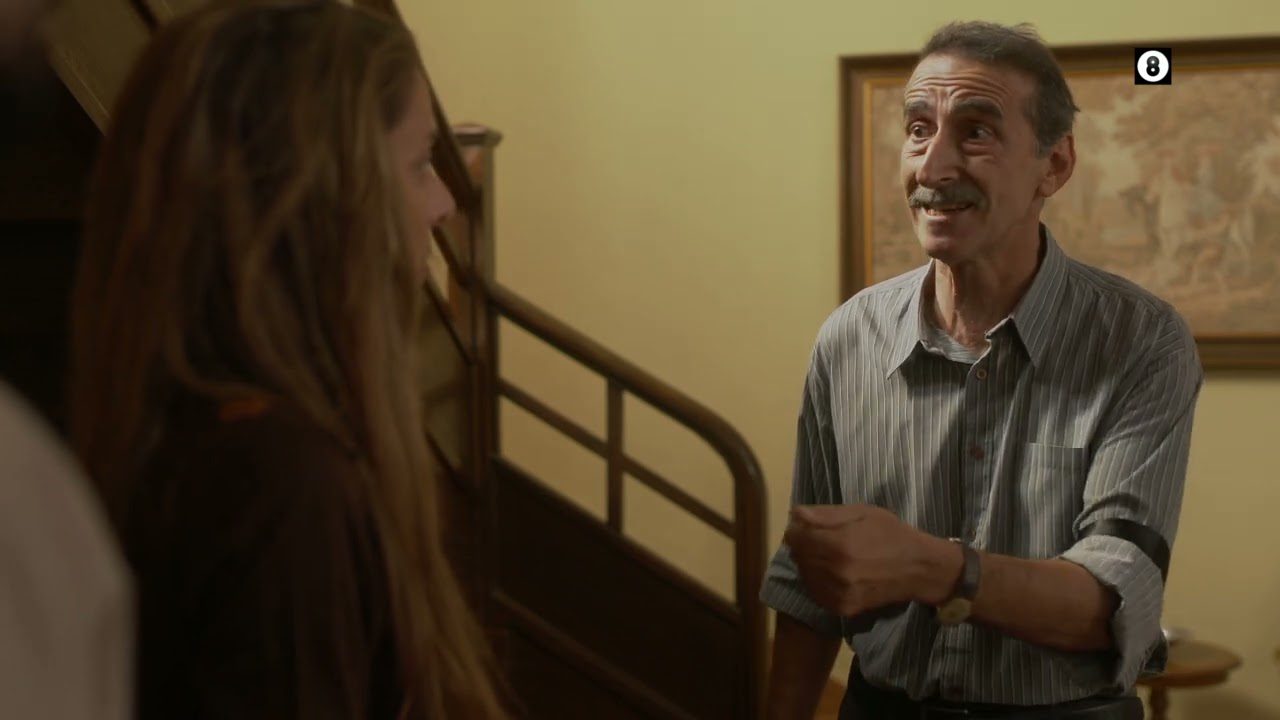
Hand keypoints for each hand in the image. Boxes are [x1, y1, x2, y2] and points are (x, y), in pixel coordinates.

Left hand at [783, 504, 955, 615]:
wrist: (918, 569)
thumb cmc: (891, 534)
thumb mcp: (862, 512)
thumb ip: (826, 515)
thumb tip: (796, 515)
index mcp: (839, 544)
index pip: (796, 537)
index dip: (796, 529)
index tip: (804, 526)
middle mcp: (835, 572)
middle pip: (798, 556)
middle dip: (802, 545)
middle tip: (818, 539)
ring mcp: (839, 593)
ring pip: (804, 575)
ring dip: (808, 563)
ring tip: (827, 555)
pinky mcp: (843, 608)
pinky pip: (816, 592)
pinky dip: (817, 581)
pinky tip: (831, 572)